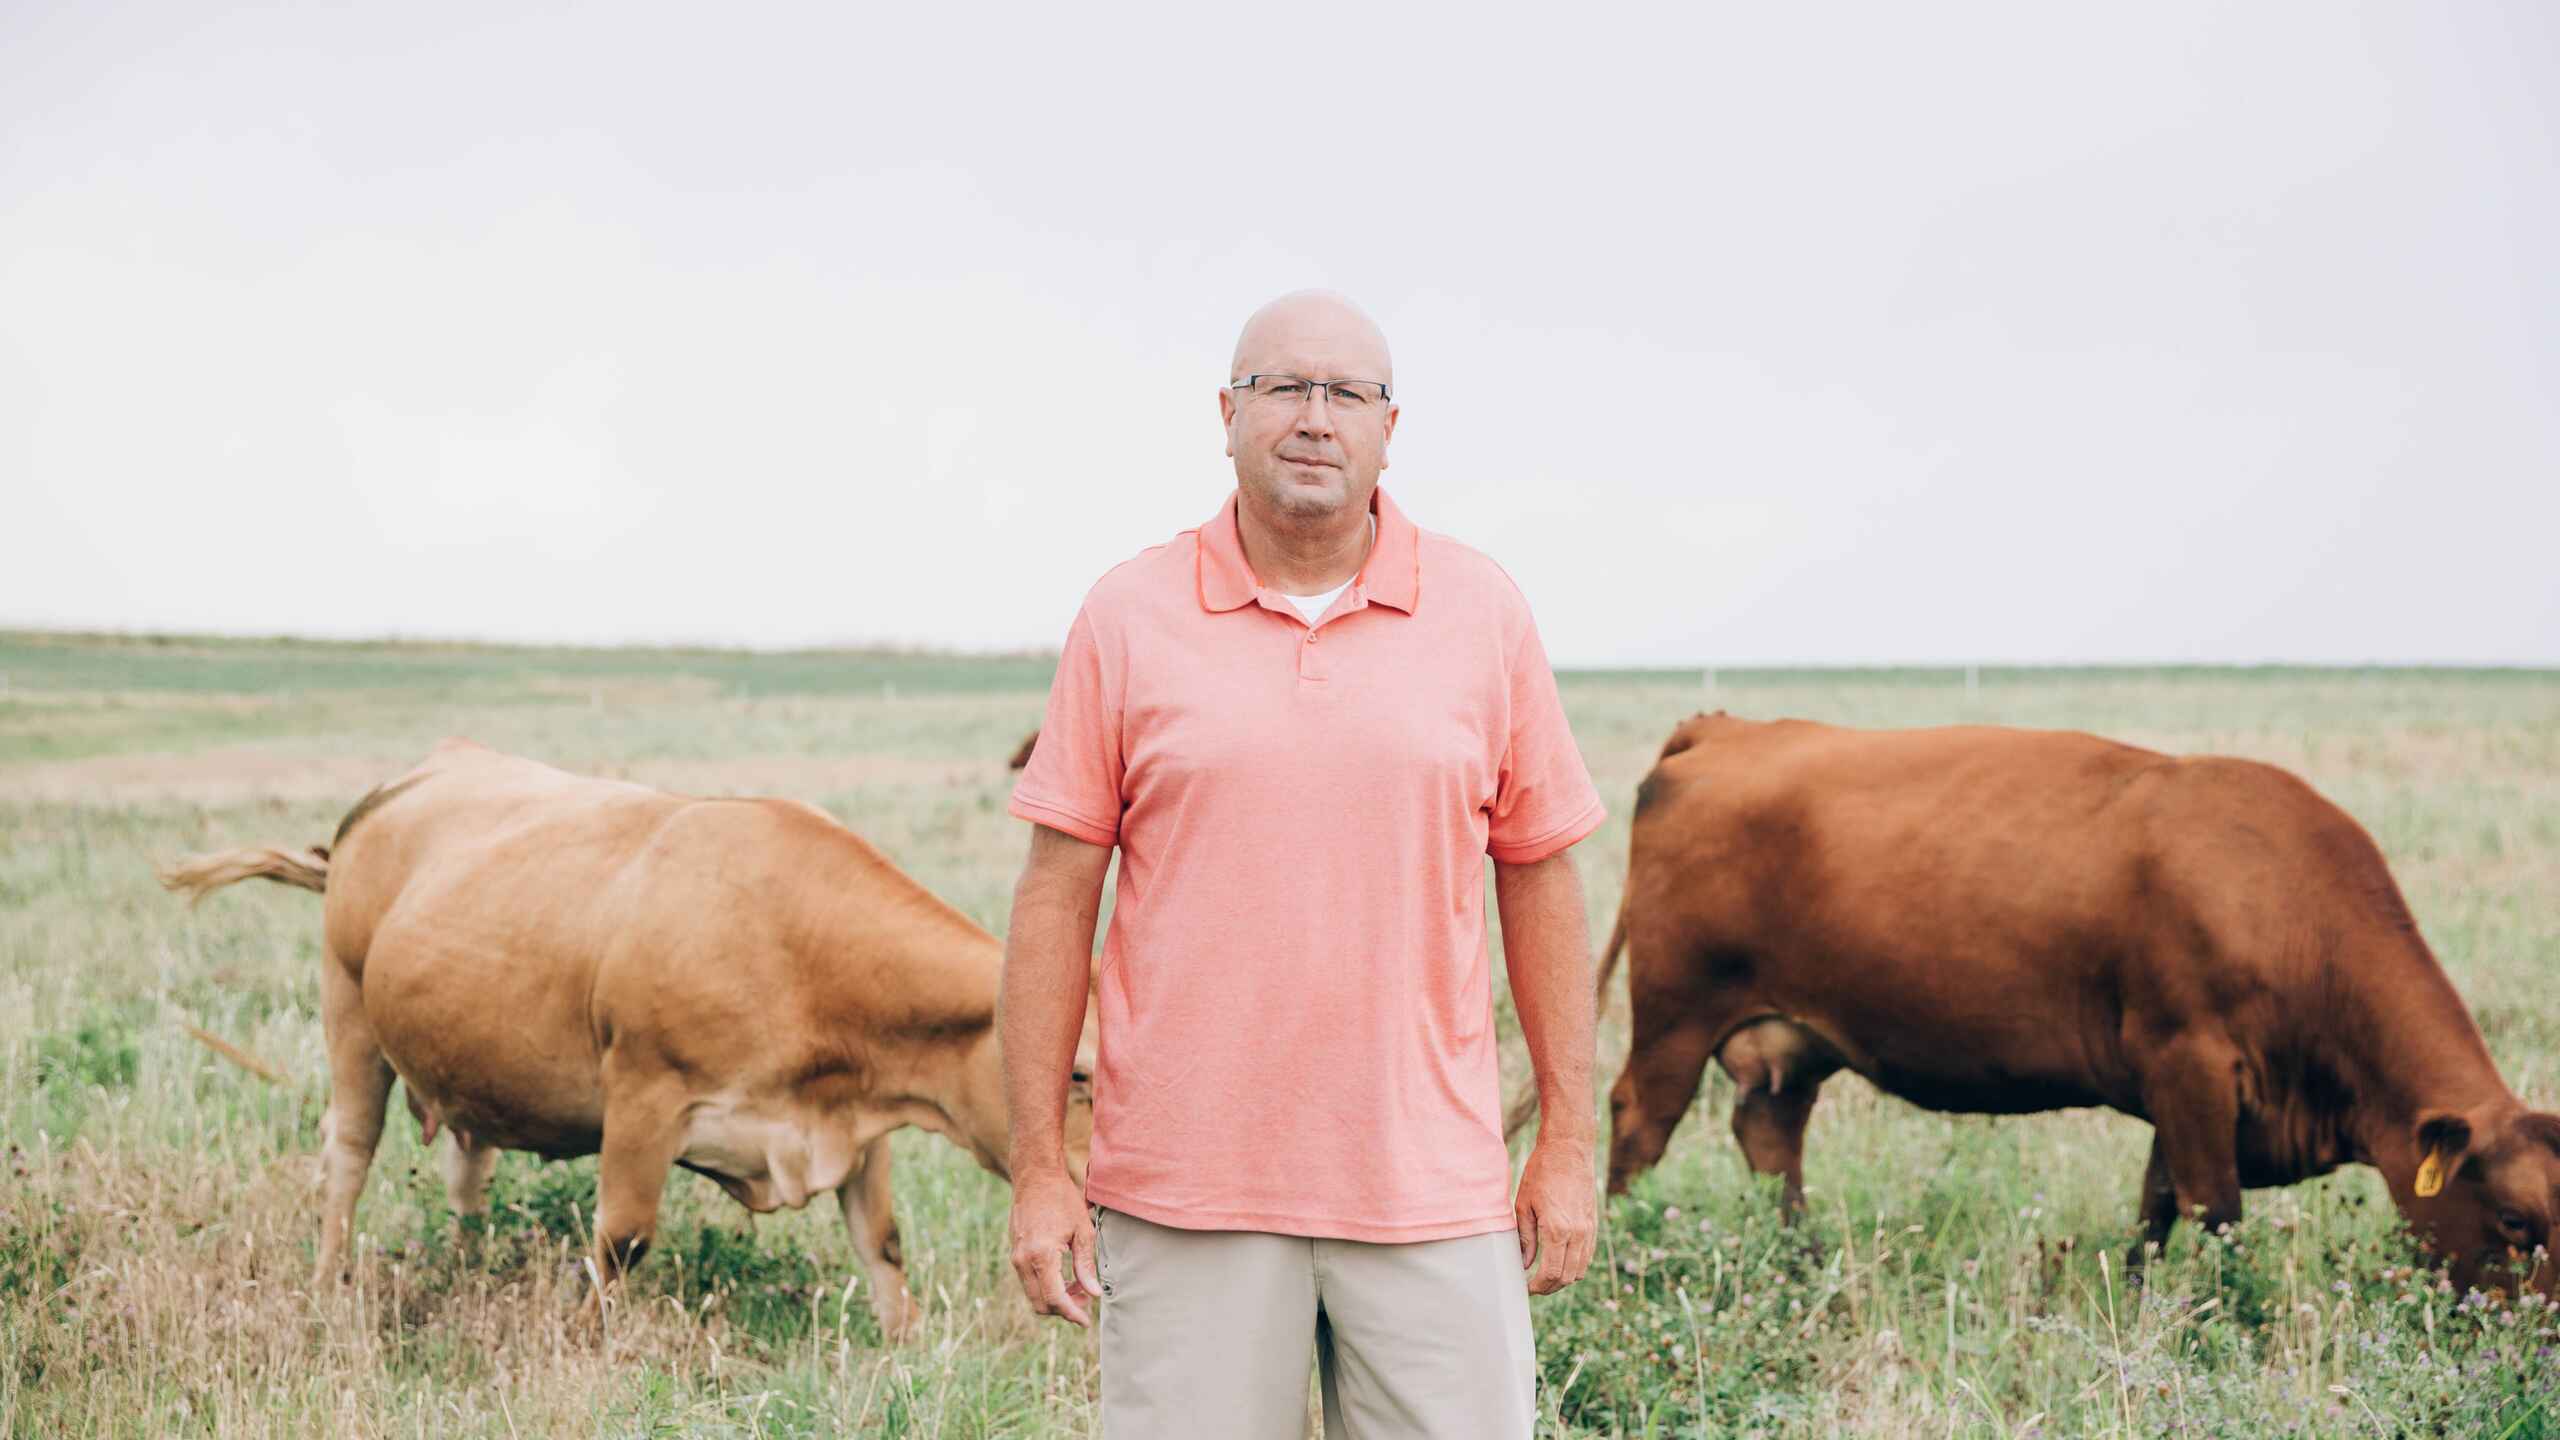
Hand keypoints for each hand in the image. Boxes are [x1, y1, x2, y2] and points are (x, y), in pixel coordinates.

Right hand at [1007, 1172, 1101, 1326]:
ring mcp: (1016, 1258)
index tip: (1086, 1322)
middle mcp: (1023, 1260)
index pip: (1054, 1299)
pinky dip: (1046, 1286)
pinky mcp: (1015, 1254)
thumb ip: (1086, 1265)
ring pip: (1033, 1295)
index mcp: (1041, 1255)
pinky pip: (1029, 1282)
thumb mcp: (1082, 1230)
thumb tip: (1094, 1294)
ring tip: (1079, 1285)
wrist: (1035, 1177)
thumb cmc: (1062, 1199)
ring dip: (1055, 1298)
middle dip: (1064, 1309)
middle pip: (1041, 1303)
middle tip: (1086, 1300)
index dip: (1072, 1314)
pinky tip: (1066, 1276)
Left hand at [1515, 1135, 1596, 1294]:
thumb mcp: (1524, 1204)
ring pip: (1580, 1270)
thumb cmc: (1541, 1173)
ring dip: (1563, 1279)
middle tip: (1533, 1286)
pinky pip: (1587, 1256)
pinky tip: (1559, 1260)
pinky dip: (1574, 1266)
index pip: (1551, 1274)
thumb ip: (1525, 1238)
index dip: (1537, 1287)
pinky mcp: (1594, 1224)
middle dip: (1549, 1287)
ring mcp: (1589, 1230)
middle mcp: (1577, 1234)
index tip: (1525, 1287)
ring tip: (1544, 1276)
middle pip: (1567, 1277)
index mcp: (1557, 1230)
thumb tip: (1524, 1264)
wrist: (1569, 1150)